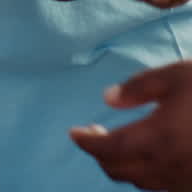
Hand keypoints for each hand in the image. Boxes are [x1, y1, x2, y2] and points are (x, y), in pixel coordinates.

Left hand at [71, 61, 191, 190]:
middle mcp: (168, 166)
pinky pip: (167, 187)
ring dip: (125, 167)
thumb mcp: (176, 75)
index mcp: (156, 139)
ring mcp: (187, 180)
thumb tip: (108, 99)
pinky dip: (151, 175)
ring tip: (119, 145)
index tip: (75, 132)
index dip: (86, 142)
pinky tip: (153, 157)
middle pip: (120, 171)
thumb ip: (138, 88)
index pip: (106, 149)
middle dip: (101, 155)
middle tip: (94, 136)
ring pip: (144, 183)